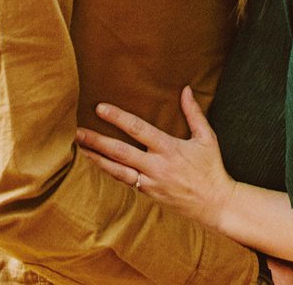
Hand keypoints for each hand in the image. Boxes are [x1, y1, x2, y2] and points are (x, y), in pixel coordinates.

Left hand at [75, 86, 236, 228]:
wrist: (215, 203)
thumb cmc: (211, 168)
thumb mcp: (207, 137)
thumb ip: (194, 113)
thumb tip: (186, 89)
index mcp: (170, 148)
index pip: (138, 129)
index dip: (118, 118)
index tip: (100, 108)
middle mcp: (157, 166)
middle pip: (120, 152)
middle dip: (97, 141)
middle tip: (77, 131)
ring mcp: (151, 182)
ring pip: (117, 170)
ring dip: (96, 159)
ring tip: (79, 148)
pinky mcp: (148, 193)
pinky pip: (124, 182)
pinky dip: (109, 172)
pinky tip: (96, 164)